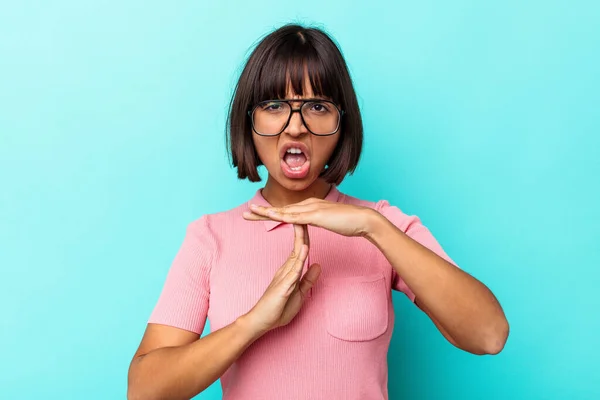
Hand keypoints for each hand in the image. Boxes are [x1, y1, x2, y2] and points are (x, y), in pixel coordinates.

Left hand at [243, 198, 377, 237]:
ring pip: (284, 211)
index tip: (257, 214)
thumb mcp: (329, 222)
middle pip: (281, 209)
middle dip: (262, 211)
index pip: (286, 211)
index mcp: (311, 207)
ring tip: (250, 212)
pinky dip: (282, 216)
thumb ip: (318, 221)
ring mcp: (312, 209)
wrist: (364, 220)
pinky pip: (295, 217)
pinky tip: (271, 216)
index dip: (271, 212)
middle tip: (245, 213)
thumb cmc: (350, 223)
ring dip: (266, 212)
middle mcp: (309, 205)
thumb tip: (310, 223)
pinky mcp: (316, 215)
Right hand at [243, 224, 320, 334]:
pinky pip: (293, 271)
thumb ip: (307, 280)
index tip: (312, 222)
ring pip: (295, 254)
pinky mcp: (283, 286)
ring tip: (304, 222)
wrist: (260, 322)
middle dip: (302, 229)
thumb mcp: (299, 294)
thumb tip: (318, 265)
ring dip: (300, 238)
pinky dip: (300, 259)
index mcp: (290, 270)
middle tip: (307, 212)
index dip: (307, 235)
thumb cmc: (278, 309)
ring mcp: (283, 276)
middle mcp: (286, 269)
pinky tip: (304, 249)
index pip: (301, 249)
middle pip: (297, 246)